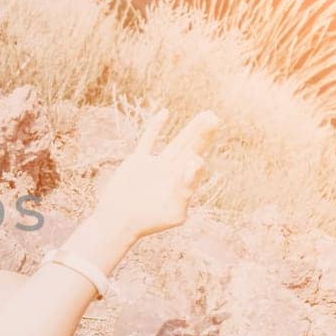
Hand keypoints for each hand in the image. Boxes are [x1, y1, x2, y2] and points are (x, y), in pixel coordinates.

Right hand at [92, 108, 219, 240]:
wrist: (119, 222)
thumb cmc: (148, 222)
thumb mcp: (173, 211)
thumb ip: (186, 190)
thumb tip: (195, 165)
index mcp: (183, 185)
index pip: (197, 165)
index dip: (200, 156)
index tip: (197, 156)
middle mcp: (172, 173)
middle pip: (192, 149)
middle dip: (205, 134)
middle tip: (216, 118)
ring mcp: (156, 166)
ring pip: (177, 142)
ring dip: (191, 129)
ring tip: (206, 114)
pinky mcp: (138, 162)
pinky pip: (148, 140)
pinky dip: (155, 127)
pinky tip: (165, 113)